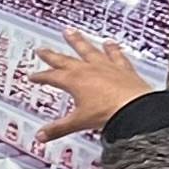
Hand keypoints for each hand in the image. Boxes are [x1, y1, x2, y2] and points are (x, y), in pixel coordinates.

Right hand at [27, 29, 154, 148]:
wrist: (136, 108)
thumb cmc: (109, 112)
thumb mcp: (78, 122)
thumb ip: (58, 128)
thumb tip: (41, 136)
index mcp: (74, 81)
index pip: (51, 76)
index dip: (40, 76)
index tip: (33, 76)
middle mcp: (88, 69)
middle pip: (65, 59)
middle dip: (52, 55)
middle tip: (42, 49)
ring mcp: (106, 66)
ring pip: (88, 50)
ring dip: (78, 41)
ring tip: (70, 32)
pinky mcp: (123, 68)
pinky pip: (115, 55)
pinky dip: (112, 49)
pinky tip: (109, 43)